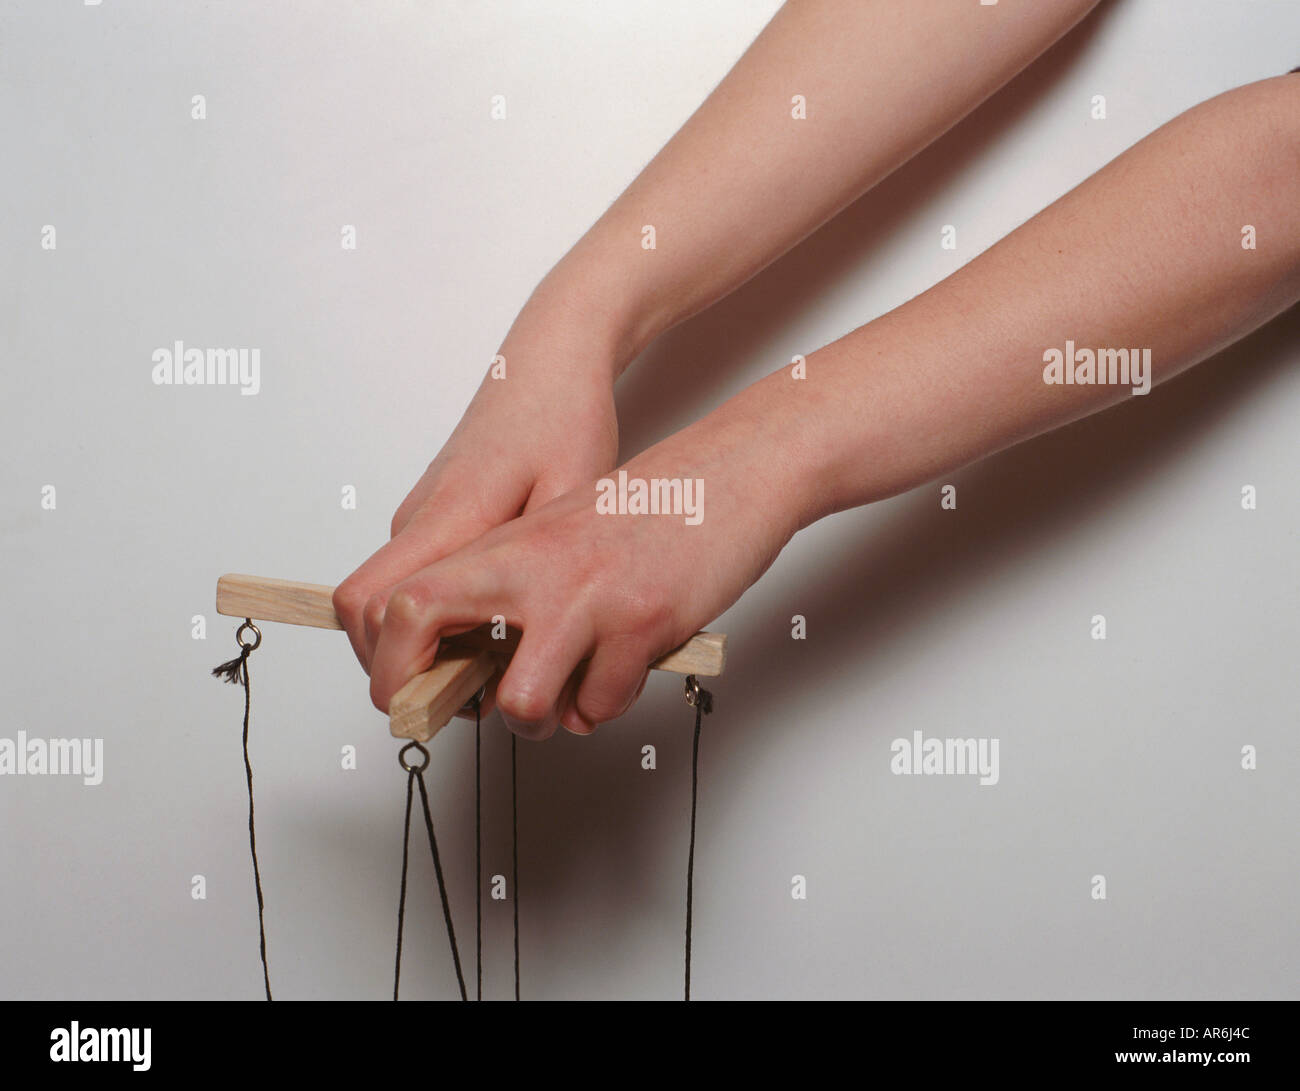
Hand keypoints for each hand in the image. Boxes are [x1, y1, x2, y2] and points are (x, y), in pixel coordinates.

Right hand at [333, 273, 626, 688]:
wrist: (549, 360)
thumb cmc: (563, 419)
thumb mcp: (571, 499)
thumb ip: (538, 572)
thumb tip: (520, 647)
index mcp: (450, 515)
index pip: (377, 607)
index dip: (388, 668)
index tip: (423, 707)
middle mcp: (420, 516)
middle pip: (363, 614)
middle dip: (395, 666)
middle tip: (459, 699)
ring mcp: (420, 513)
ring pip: (385, 599)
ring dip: (416, 642)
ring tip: (481, 668)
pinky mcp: (432, 512)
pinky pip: (408, 579)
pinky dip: (430, 615)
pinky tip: (484, 627)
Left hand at [363, 402, 811, 738]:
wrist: (727, 474)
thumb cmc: (645, 510)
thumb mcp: (557, 534)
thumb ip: (510, 588)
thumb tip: (473, 662)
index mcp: (505, 546)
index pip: (404, 601)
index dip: (387, 658)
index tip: (403, 692)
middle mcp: (533, 568)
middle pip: (427, 632)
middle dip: (426, 697)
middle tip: (454, 714)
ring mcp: (586, 597)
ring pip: (524, 703)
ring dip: (540, 721)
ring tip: (563, 700)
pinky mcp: (641, 622)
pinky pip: (601, 705)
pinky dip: (607, 704)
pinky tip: (622, 672)